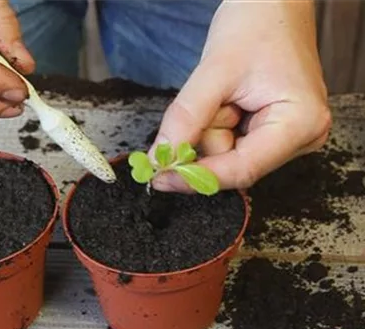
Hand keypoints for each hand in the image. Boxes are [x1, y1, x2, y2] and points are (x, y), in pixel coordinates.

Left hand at [151, 0, 330, 191]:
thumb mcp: (215, 71)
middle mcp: (301, 138)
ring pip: (228, 155)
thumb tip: (161, 159)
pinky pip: (231, 144)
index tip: (161, 178)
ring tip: (227, 92)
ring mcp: (287, 138)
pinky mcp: (273, 134)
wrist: (274, 4)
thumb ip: (186, 119)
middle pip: (233, 164)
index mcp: (300, 123)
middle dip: (208, 136)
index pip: (242, 169)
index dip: (197, 178)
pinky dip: (218, 126)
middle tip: (211, 99)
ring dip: (213, 127)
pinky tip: (229, 100)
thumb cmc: (256, 24)